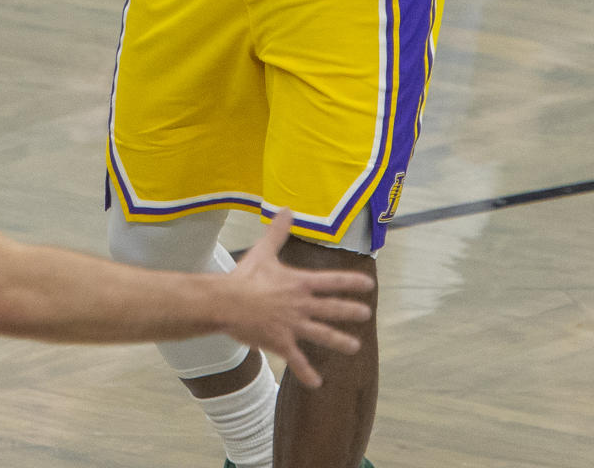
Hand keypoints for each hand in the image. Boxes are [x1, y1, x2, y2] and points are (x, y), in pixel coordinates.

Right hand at [219, 210, 373, 388]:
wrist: (226, 302)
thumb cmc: (244, 277)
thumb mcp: (263, 252)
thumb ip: (277, 232)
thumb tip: (286, 209)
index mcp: (299, 283)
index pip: (332, 281)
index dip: (351, 282)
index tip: (368, 285)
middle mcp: (301, 305)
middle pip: (332, 309)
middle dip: (351, 312)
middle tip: (367, 315)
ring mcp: (293, 325)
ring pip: (322, 334)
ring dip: (340, 341)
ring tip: (355, 347)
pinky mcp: (281, 342)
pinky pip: (297, 360)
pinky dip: (306, 372)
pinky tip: (316, 383)